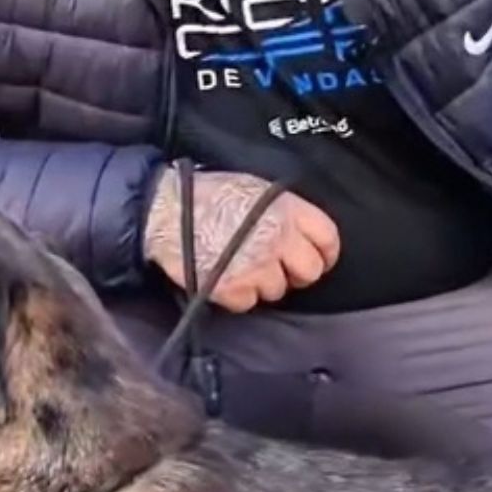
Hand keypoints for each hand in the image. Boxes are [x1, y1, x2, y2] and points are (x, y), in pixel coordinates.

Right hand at [143, 170, 340, 314]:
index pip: (328, 238)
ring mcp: (257, 266)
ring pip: (276, 290)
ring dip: (260, 283)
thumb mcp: (254, 189)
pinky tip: (223, 277)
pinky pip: (248, 303)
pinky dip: (236, 295)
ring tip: (238, 266)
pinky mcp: (233, 288)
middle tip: (274, 267)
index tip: (317, 258)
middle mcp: (278, 238)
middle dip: (294, 272)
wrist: (163, 210)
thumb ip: (282, 210)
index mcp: (287, 209)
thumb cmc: (204, 195)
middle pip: (309, 271)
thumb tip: (298, 232)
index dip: (324, 252)